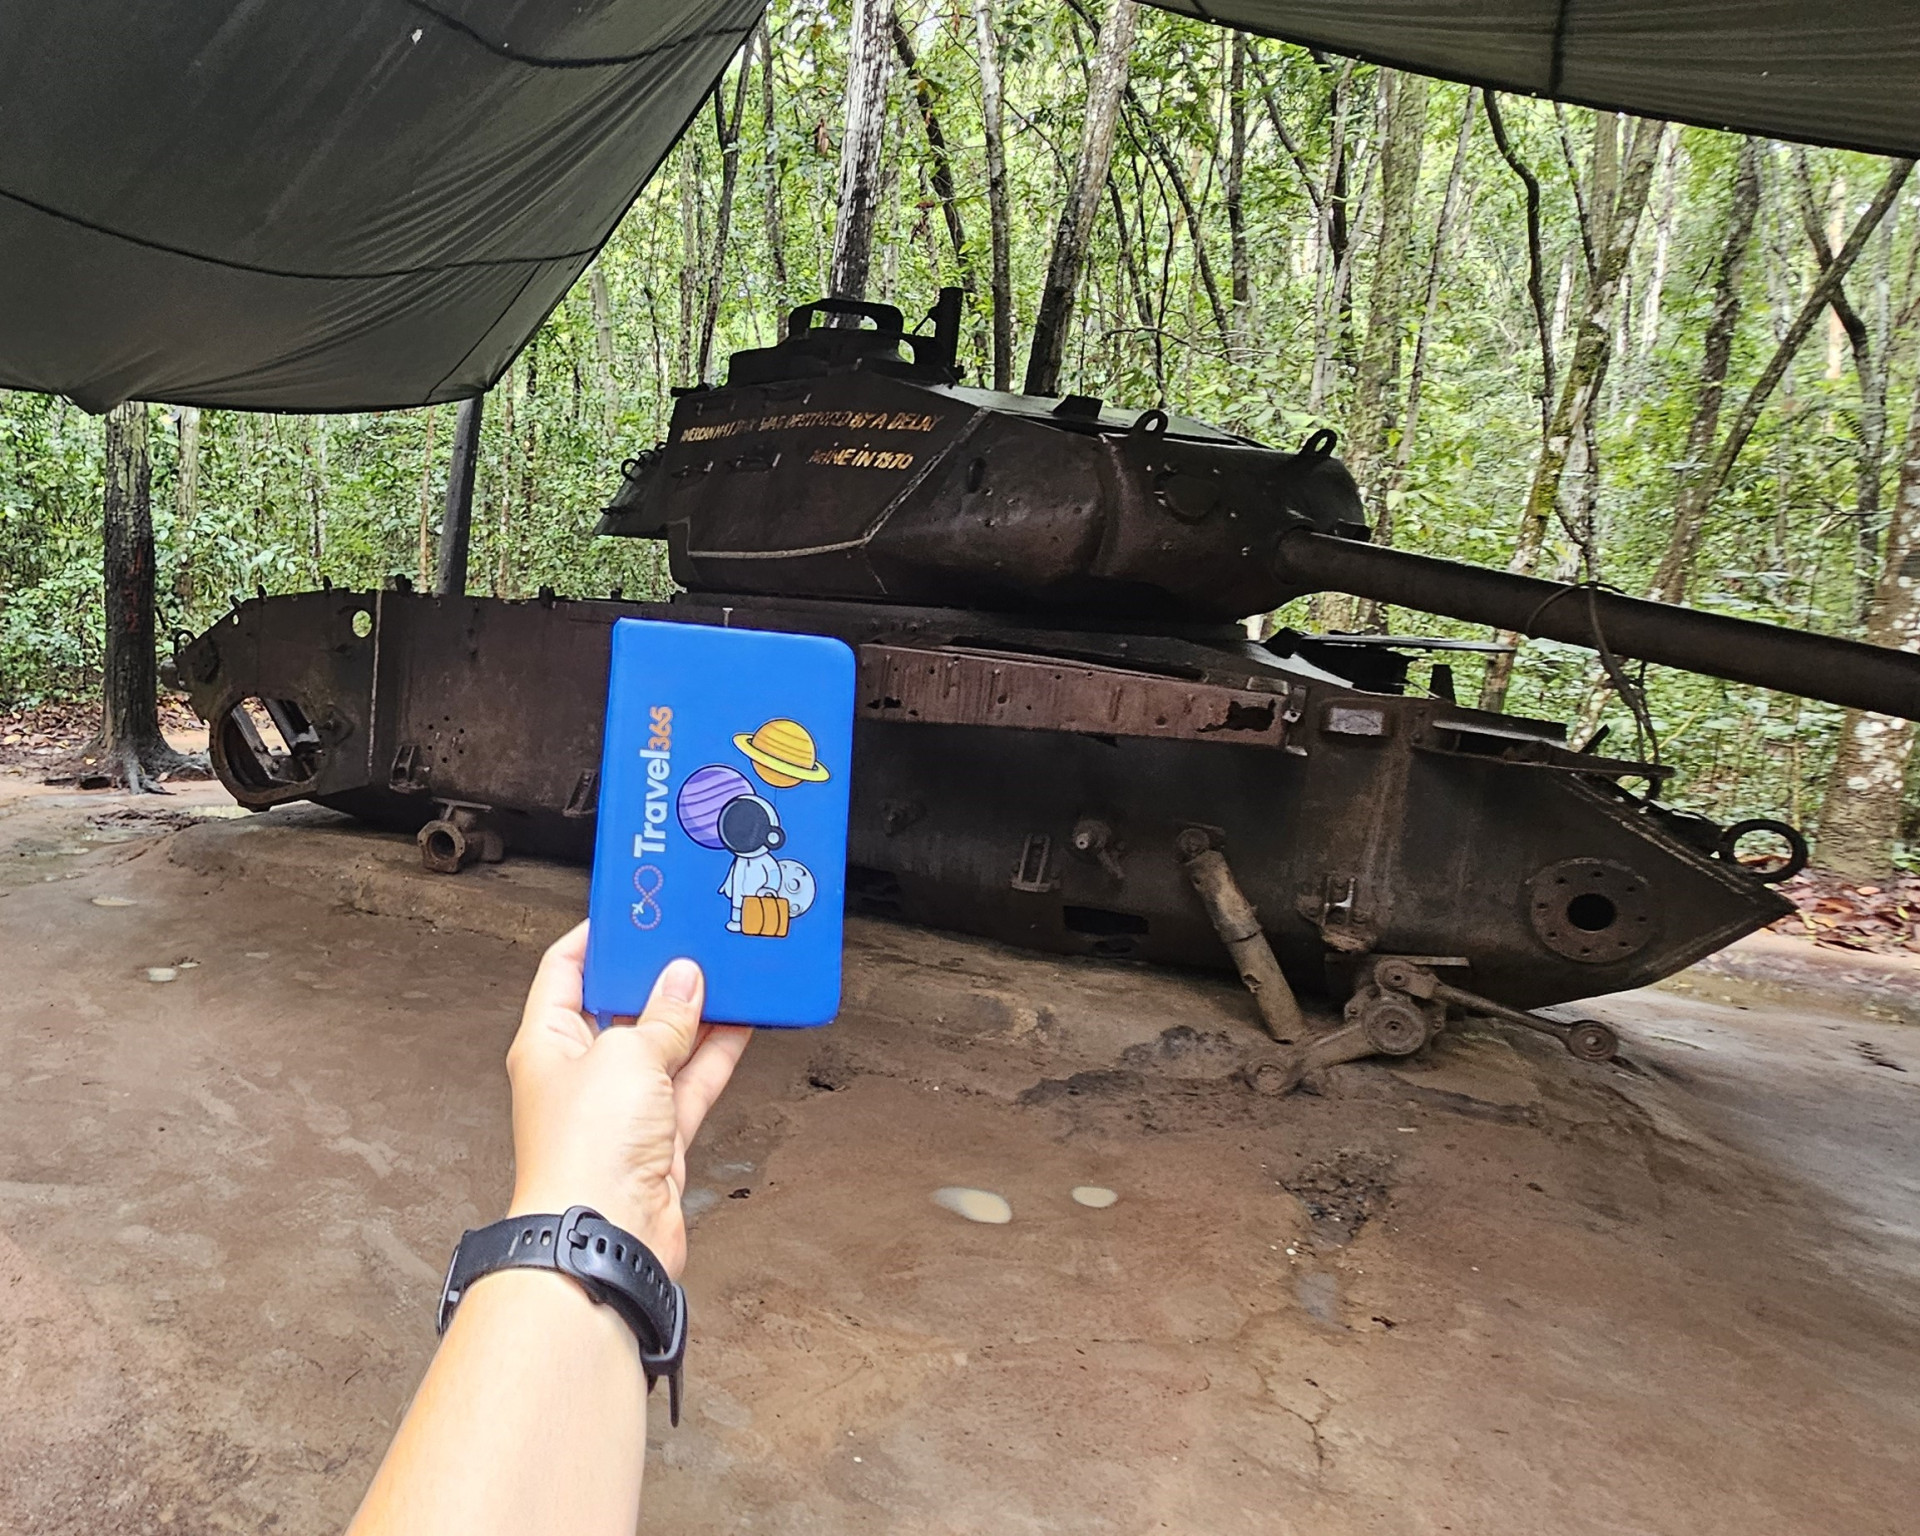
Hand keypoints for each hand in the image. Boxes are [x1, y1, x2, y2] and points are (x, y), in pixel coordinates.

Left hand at [504, 922, 750, 1278]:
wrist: (604, 1236)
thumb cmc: (584, 1153)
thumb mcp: (626, 1057)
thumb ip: (661, 1016)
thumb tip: (683, 982)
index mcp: (547, 1042)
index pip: (565, 970)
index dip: (597, 938)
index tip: (633, 912)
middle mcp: (581, 1072)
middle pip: (621, 1006)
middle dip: (657, 975)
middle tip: (691, 939)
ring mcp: (621, 1106)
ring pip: (665, 1043)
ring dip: (696, 1012)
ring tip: (727, 973)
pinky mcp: (658, 1136)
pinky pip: (692, 1081)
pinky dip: (718, 1053)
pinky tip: (743, 1023)